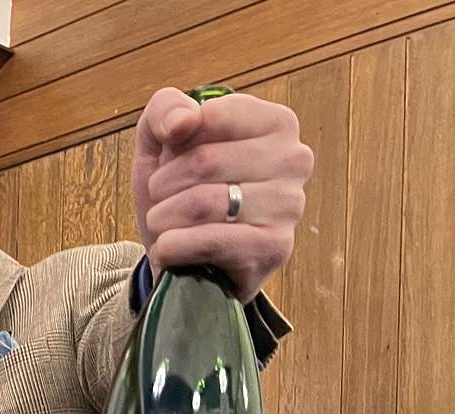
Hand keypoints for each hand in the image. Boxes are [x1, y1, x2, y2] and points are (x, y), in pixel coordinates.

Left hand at [132, 87, 312, 303]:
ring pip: (204, 202)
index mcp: (275, 122)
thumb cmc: (179, 195)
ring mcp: (290, 204)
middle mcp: (294, 158)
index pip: (210, 116)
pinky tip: (168, 250)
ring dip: (164, 218)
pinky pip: (211, 241)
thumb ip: (165, 112)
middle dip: (163, 187)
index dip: (173, 146)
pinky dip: (173, 247)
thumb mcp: (160, 145)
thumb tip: (184, 120)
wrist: (185, 260)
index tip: (167, 164)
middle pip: (204, 161)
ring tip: (163, 226)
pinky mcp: (275, 247)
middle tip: (160, 202)